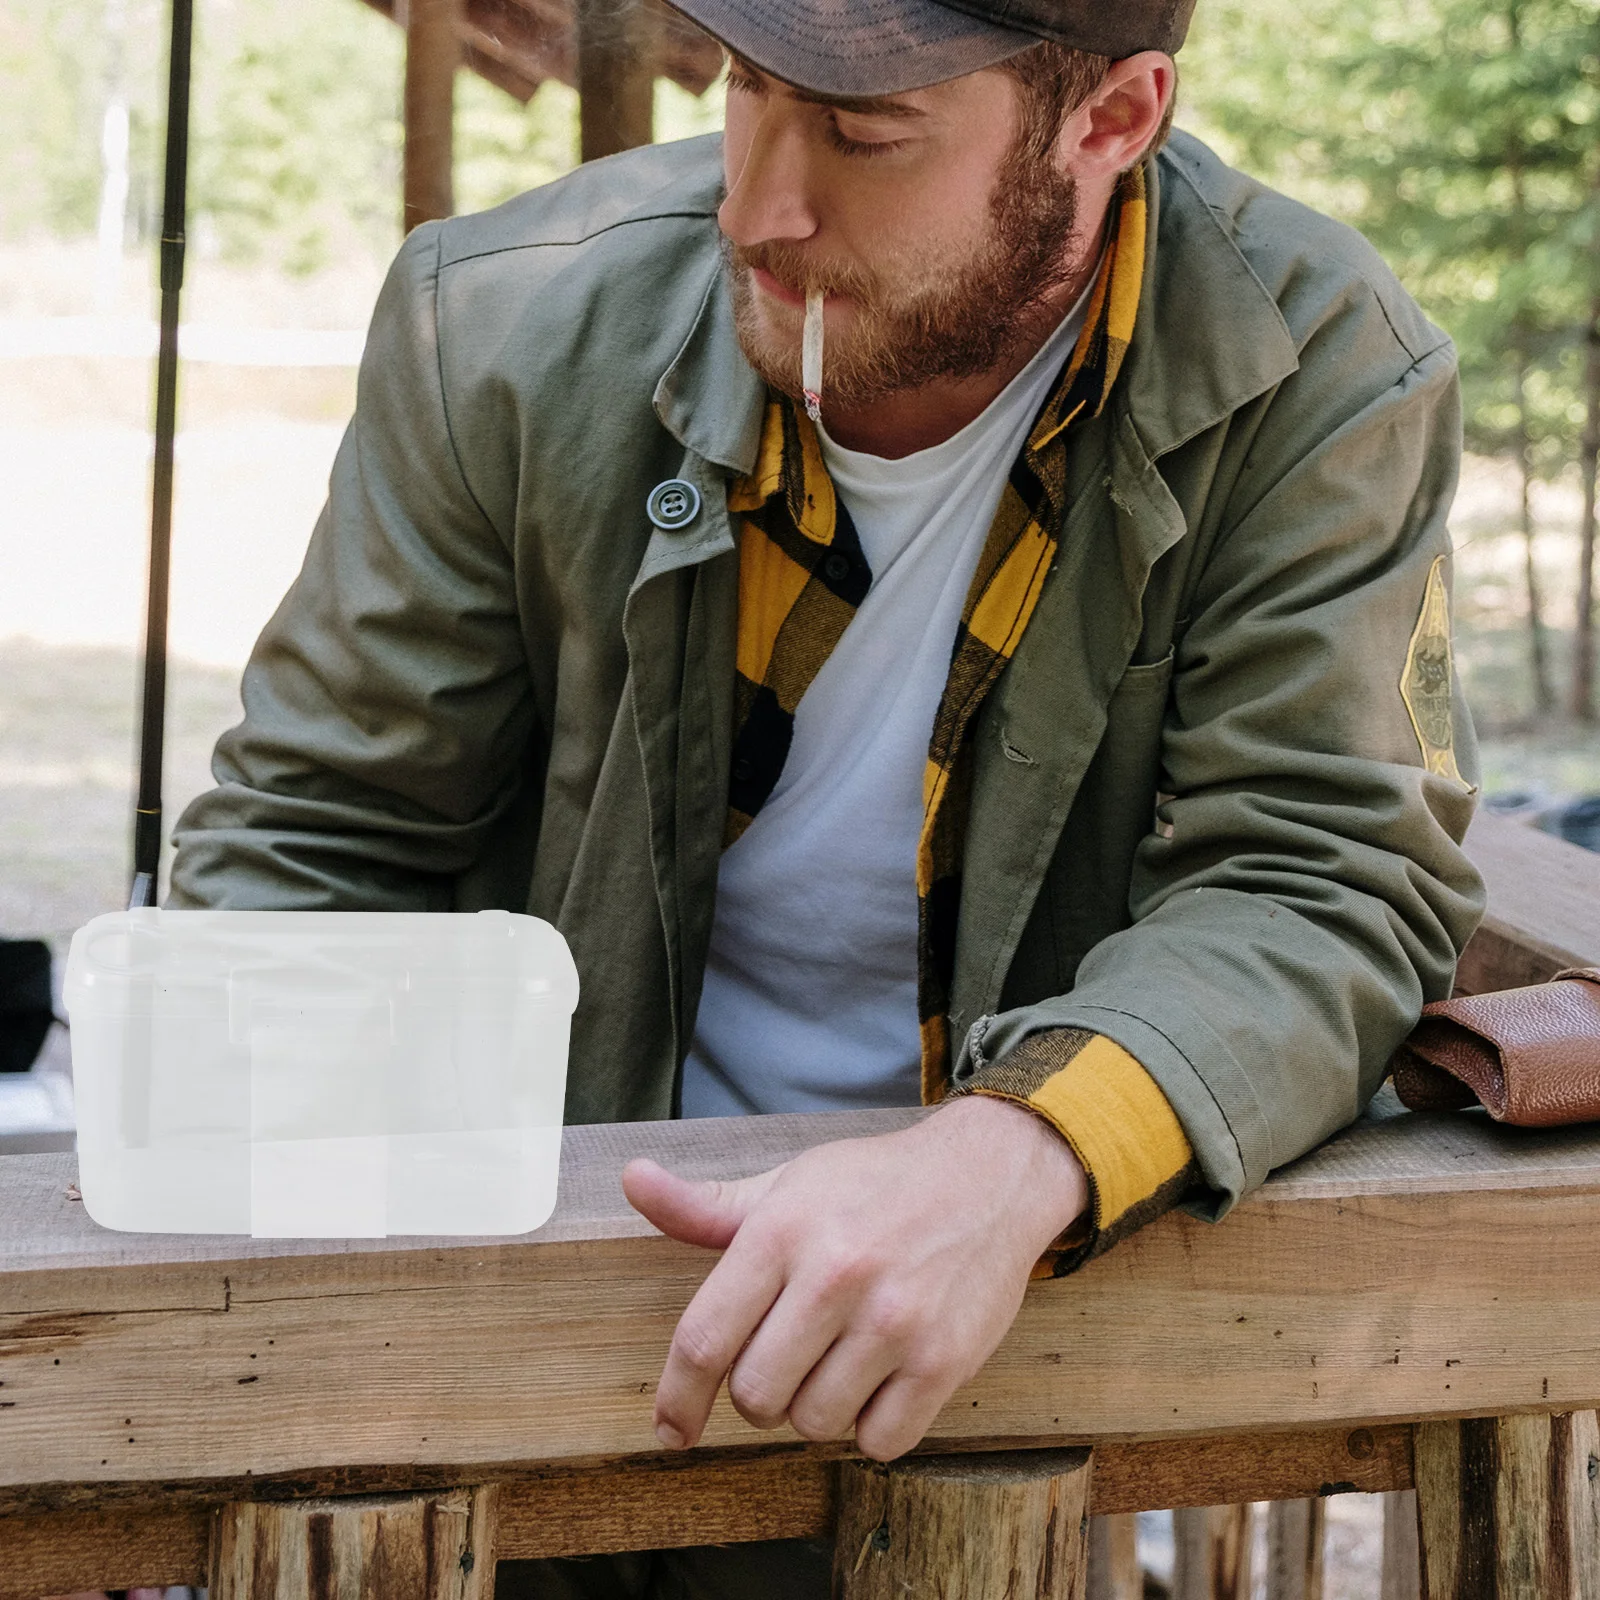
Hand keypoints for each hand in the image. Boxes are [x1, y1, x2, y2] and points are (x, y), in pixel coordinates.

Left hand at [622, 1095, 1087, 1461]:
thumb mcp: (788, 1184)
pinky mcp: (945, 1359)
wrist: (989, 1175)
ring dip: (818, 1408)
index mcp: (782, 1231)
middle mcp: (834, 1275)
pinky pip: (880, 1442)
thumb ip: (706, 1206)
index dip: (676, 1399)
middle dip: (761, 1393)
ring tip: (842, 1358)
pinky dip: (875, 1426)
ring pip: (814, 1424)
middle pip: (755, 1396)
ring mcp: (893, 1320)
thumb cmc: (876, 1184)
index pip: (703, 1340)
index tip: (670, 1431)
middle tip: (789, 1358)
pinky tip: (884, 1378)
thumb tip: (632, 1181)